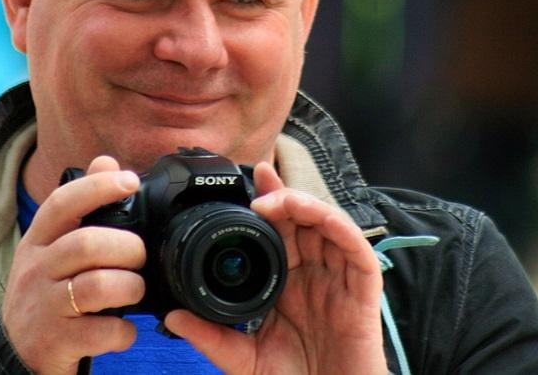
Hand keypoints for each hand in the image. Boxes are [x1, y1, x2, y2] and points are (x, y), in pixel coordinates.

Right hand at [0, 156, 144, 373]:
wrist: (16, 354)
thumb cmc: (45, 292)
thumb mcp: (52, 247)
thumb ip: (80, 207)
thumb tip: (105, 161)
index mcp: (38, 241)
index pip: (61, 203)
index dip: (97, 187)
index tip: (129, 181)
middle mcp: (36, 270)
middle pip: (86, 244)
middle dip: (127, 247)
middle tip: (139, 256)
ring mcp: (44, 307)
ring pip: (97, 286)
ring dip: (130, 286)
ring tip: (135, 290)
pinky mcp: (56, 342)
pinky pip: (101, 331)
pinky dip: (123, 330)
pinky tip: (124, 328)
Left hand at [164, 162, 387, 374]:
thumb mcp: (244, 359)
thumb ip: (212, 338)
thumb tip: (174, 316)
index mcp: (290, 281)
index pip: (280, 230)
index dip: (268, 201)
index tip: (248, 179)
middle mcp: (316, 273)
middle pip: (304, 219)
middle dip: (283, 194)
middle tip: (260, 180)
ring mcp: (340, 279)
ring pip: (330, 224)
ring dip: (307, 204)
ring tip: (278, 201)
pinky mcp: (364, 290)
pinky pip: (358, 249)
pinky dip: (339, 227)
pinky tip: (318, 218)